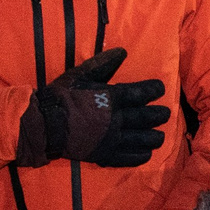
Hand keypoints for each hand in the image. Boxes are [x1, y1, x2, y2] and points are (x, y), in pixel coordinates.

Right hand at [27, 49, 169, 168]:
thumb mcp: (80, 75)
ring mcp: (112, 139)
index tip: (160, 89)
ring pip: (142, 139)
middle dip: (159, 115)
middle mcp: (116, 119)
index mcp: (111, 97)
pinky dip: (141, 156)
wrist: (44, 124)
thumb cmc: (61, 97)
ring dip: (154, 137)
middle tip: (165, 114)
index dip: (154, 90)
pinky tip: (146, 153)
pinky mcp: (105, 155)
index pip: (141, 93)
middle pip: (146, 117)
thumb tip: (123, 52)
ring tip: (159, 136)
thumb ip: (103, 64)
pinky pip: (129, 157)